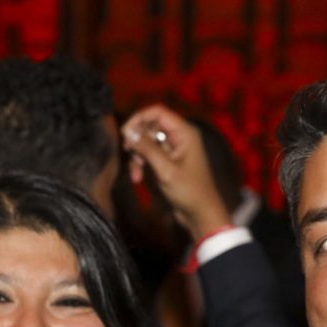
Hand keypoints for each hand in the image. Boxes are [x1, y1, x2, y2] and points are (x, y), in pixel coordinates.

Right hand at [119, 105, 234, 240]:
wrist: (201, 213)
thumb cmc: (189, 191)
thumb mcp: (165, 170)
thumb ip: (147, 149)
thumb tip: (128, 131)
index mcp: (184, 132)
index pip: (158, 112)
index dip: (139, 118)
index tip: (125, 132)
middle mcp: (180, 136)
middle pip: (150, 126)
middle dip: (137, 140)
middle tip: (128, 153)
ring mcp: (174, 149)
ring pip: (148, 142)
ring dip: (138, 155)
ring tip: (136, 173)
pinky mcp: (169, 161)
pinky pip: (151, 155)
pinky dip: (142, 164)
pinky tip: (138, 179)